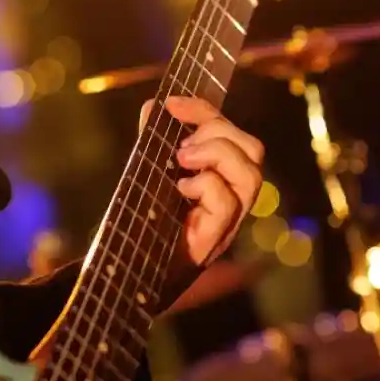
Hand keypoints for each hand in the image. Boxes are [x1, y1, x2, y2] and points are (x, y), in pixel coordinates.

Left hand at [140, 96, 264, 266]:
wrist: (126, 277)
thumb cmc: (142, 228)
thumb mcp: (147, 176)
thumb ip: (153, 144)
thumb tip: (151, 107)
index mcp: (220, 181)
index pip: (234, 136)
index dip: (207, 112)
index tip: (172, 104)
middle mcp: (231, 202)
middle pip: (253, 150)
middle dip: (217, 131)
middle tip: (181, 144)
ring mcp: (227, 223)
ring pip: (250, 174)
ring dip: (215, 154)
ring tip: (182, 160)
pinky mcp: (213, 240)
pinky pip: (226, 202)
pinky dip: (204, 185)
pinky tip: (179, 189)